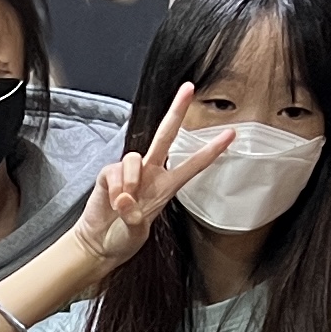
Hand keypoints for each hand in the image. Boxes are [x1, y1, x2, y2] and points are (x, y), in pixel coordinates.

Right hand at [69, 83, 227, 274]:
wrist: (99, 244)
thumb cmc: (122, 237)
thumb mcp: (136, 232)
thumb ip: (134, 217)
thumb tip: (125, 198)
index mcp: (166, 186)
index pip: (193, 164)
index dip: (212, 150)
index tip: (231, 134)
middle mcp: (150, 173)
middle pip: (165, 135)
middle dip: (176, 110)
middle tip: (188, 88)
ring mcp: (129, 172)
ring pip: (134, 157)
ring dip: (130, 182)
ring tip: (124, 203)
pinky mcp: (109, 173)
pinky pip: (115, 171)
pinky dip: (115, 189)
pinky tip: (113, 202)